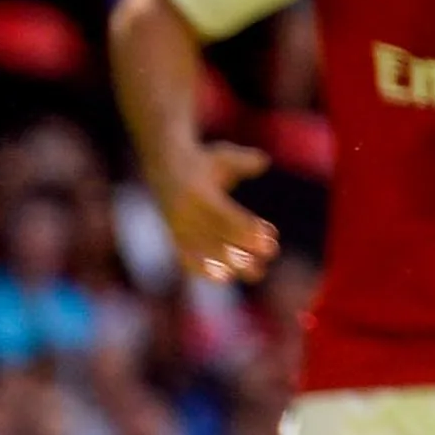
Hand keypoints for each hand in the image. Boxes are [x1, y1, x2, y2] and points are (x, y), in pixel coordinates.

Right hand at [155, 143, 276, 283]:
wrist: (163, 164)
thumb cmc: (203, 160)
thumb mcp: (223, 156)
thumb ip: (243, 161)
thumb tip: (263, 161)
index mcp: (196, 193)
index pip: (225, 215)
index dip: (247, 228)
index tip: (270, 236)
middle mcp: (184, 213)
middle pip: (217, 237)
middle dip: (244, 248)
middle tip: (272, 254)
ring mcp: (177, 226)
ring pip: (205, 250)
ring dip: (231, 263)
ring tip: (258, 273)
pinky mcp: (173, 235)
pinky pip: (185, 257)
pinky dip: (202, 269)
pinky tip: (224, 278)